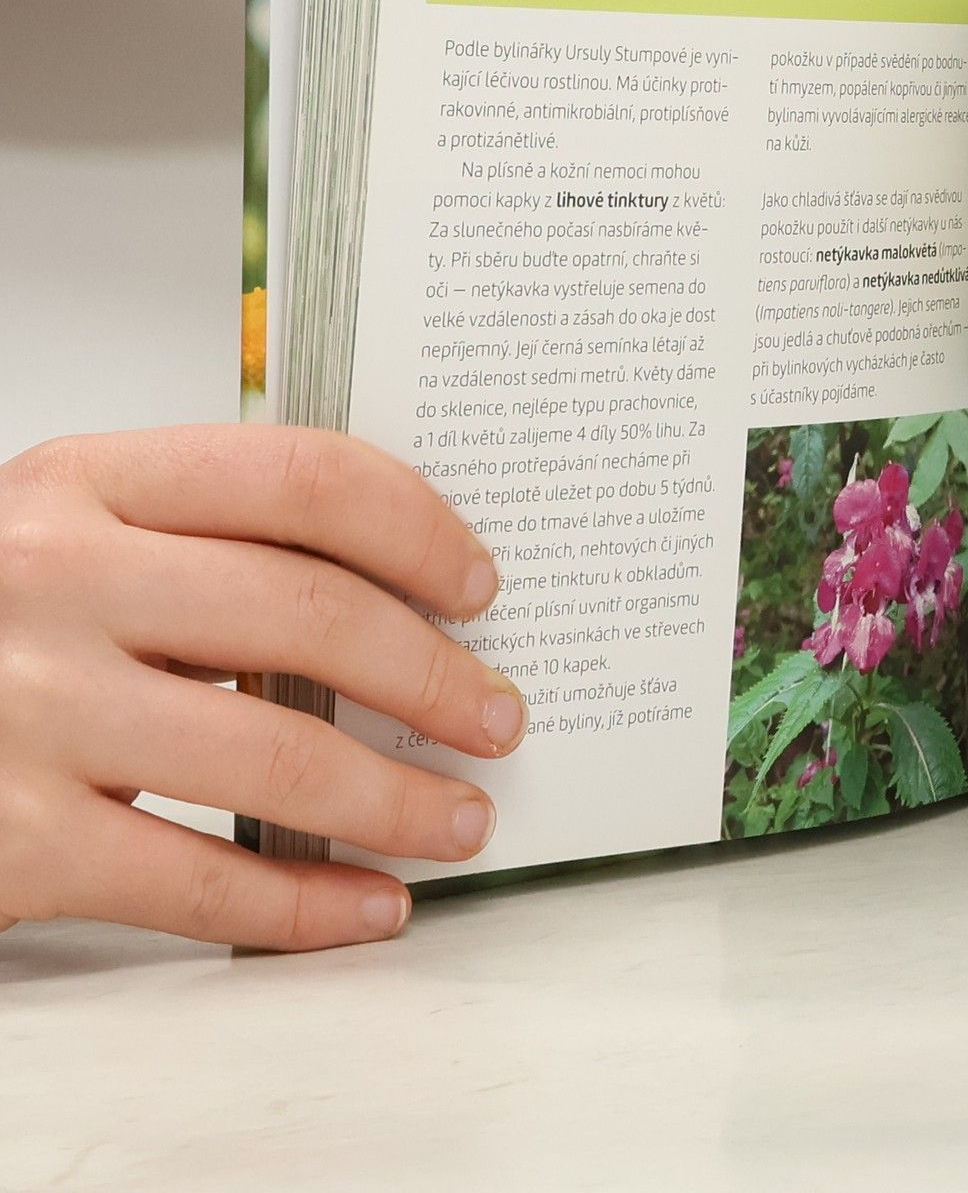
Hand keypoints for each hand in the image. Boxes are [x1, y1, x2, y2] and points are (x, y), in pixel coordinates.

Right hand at [0, 426, 523, 950]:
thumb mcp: (67, 533)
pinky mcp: (6, 841)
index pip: (302, 477)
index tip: (478, 586)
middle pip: (310, 615)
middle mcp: (54, 579)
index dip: (419, 529)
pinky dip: (305, 908)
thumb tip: (400, 586)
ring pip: (276, 759)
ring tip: (463, 818)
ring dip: (397, 798)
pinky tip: (370, 908)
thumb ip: (201, 537)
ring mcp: (25, 711)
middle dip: (435, 675)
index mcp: (84, 481)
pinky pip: (196, 884)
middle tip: (499, 716)